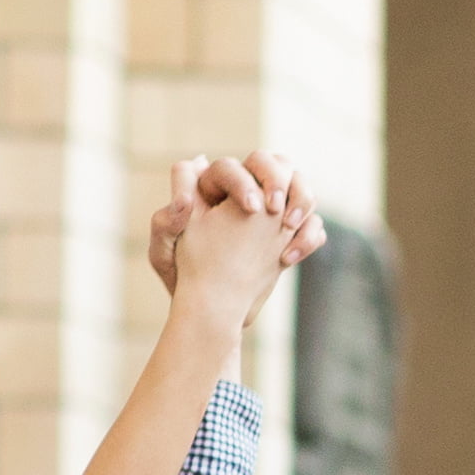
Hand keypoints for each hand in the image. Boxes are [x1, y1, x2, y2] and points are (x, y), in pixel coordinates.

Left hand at [163, 152, 312, 332]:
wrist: (209, 310)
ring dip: (303, 201)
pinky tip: (289, 259)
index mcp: (208, 191)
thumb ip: (166, 223)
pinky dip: (310, 235)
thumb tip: (184, 199)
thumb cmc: (181, 280)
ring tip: (289, 227)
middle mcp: (241, 193)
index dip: (243, 181)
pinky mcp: (287, 235)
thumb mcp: (163, 254)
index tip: (251, 208)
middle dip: (279, 180)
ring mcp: (268, 214)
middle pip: (272, 163)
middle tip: (277, 211)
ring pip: (298, 187)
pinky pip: (311, 223)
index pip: (228, 167)